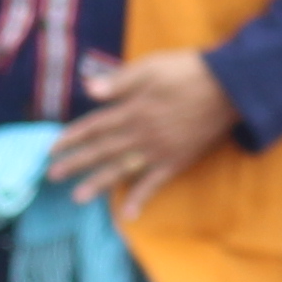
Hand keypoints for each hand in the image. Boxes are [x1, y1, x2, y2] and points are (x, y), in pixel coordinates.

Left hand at [42, 50, 237, 218]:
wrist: (228, 88)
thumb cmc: (188, 72)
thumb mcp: (150, 67)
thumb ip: (119, 81)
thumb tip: (88, 89)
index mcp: (132, 109)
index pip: (94, 126)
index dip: (72, 137)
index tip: (53, 148)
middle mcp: (140, 133)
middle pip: (101, 150)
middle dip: (76, 163)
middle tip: (52, 176)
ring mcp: (158, 150)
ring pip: (121, 170)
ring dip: (98, 184)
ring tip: (77, 197)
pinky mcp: (176, 161)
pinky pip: (154, 184)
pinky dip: (140, 199)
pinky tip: (127, 214)